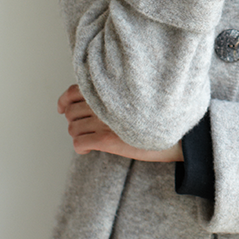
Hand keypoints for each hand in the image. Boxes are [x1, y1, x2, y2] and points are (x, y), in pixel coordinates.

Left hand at [57, 85, 182, 162]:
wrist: (177, 135)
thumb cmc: (159, 117)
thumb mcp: (137, 98)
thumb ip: (114, 95)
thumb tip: (94, 103)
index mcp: (109, 90)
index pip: (74, 91)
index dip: (64, 100)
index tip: (62, 107)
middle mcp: (105, 103)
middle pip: (71, 111)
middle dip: (74, 120)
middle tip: (84, 127)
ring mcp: (104, 121)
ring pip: (73, 128)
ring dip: (78, 134)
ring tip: (91, 138)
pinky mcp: (107, 140)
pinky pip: (79, 143)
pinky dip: (81, 147)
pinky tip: (90, 149)